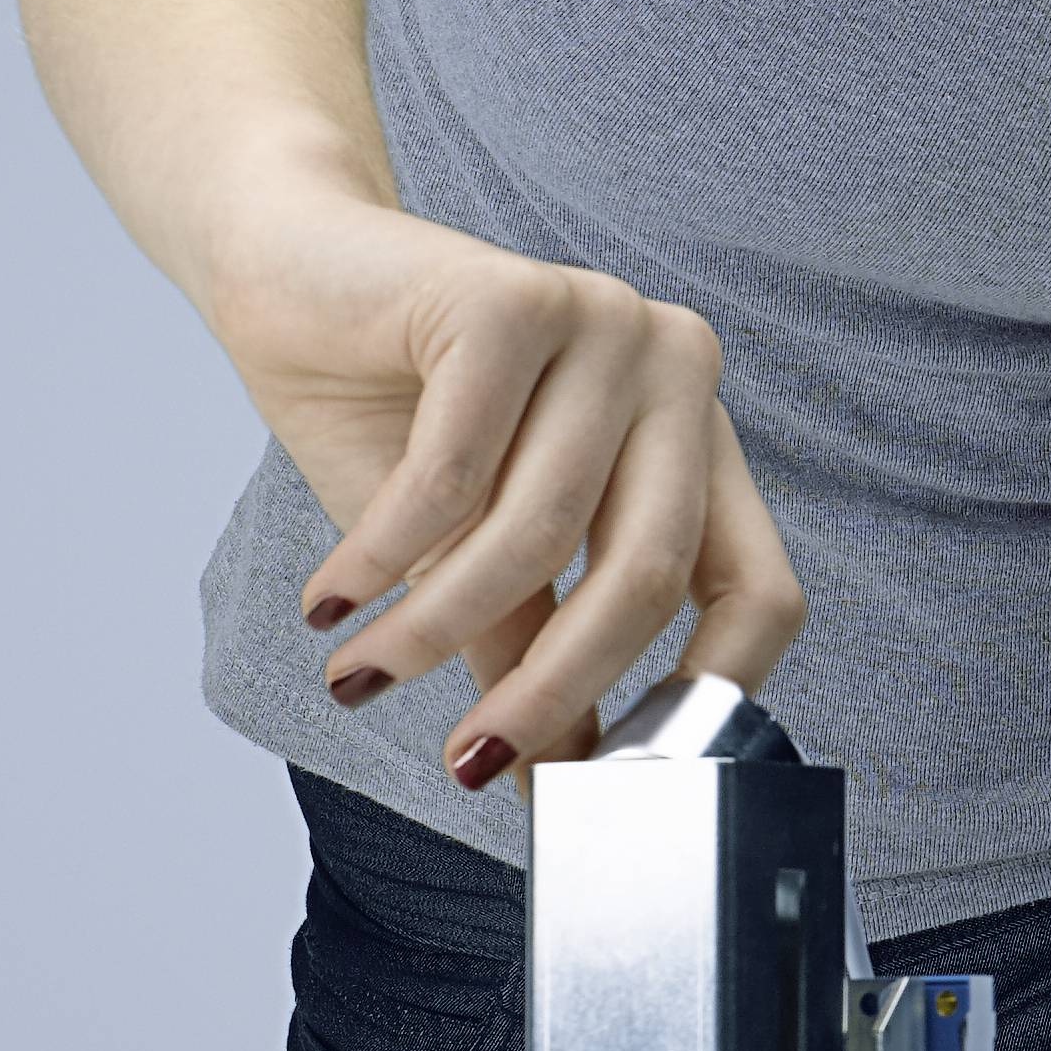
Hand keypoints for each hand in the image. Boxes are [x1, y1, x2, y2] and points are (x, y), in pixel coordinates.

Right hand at [214, 189, 802, 790]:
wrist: (290, 271)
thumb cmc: (391, 413)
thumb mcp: (474, 551)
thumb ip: (528, 645)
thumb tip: (553, 780)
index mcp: (697, 438)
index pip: (761, 590)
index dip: (707, 697)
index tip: (620, 780)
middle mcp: (676, 371)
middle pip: (651, 573)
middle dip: (553, 690)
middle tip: (467, 764)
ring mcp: (606, 322)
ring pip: (538, 529)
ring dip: (434, 627)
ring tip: (358, 676)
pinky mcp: (514, 296)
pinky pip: (452, 471)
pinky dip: (381, 555)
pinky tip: (334, 598)